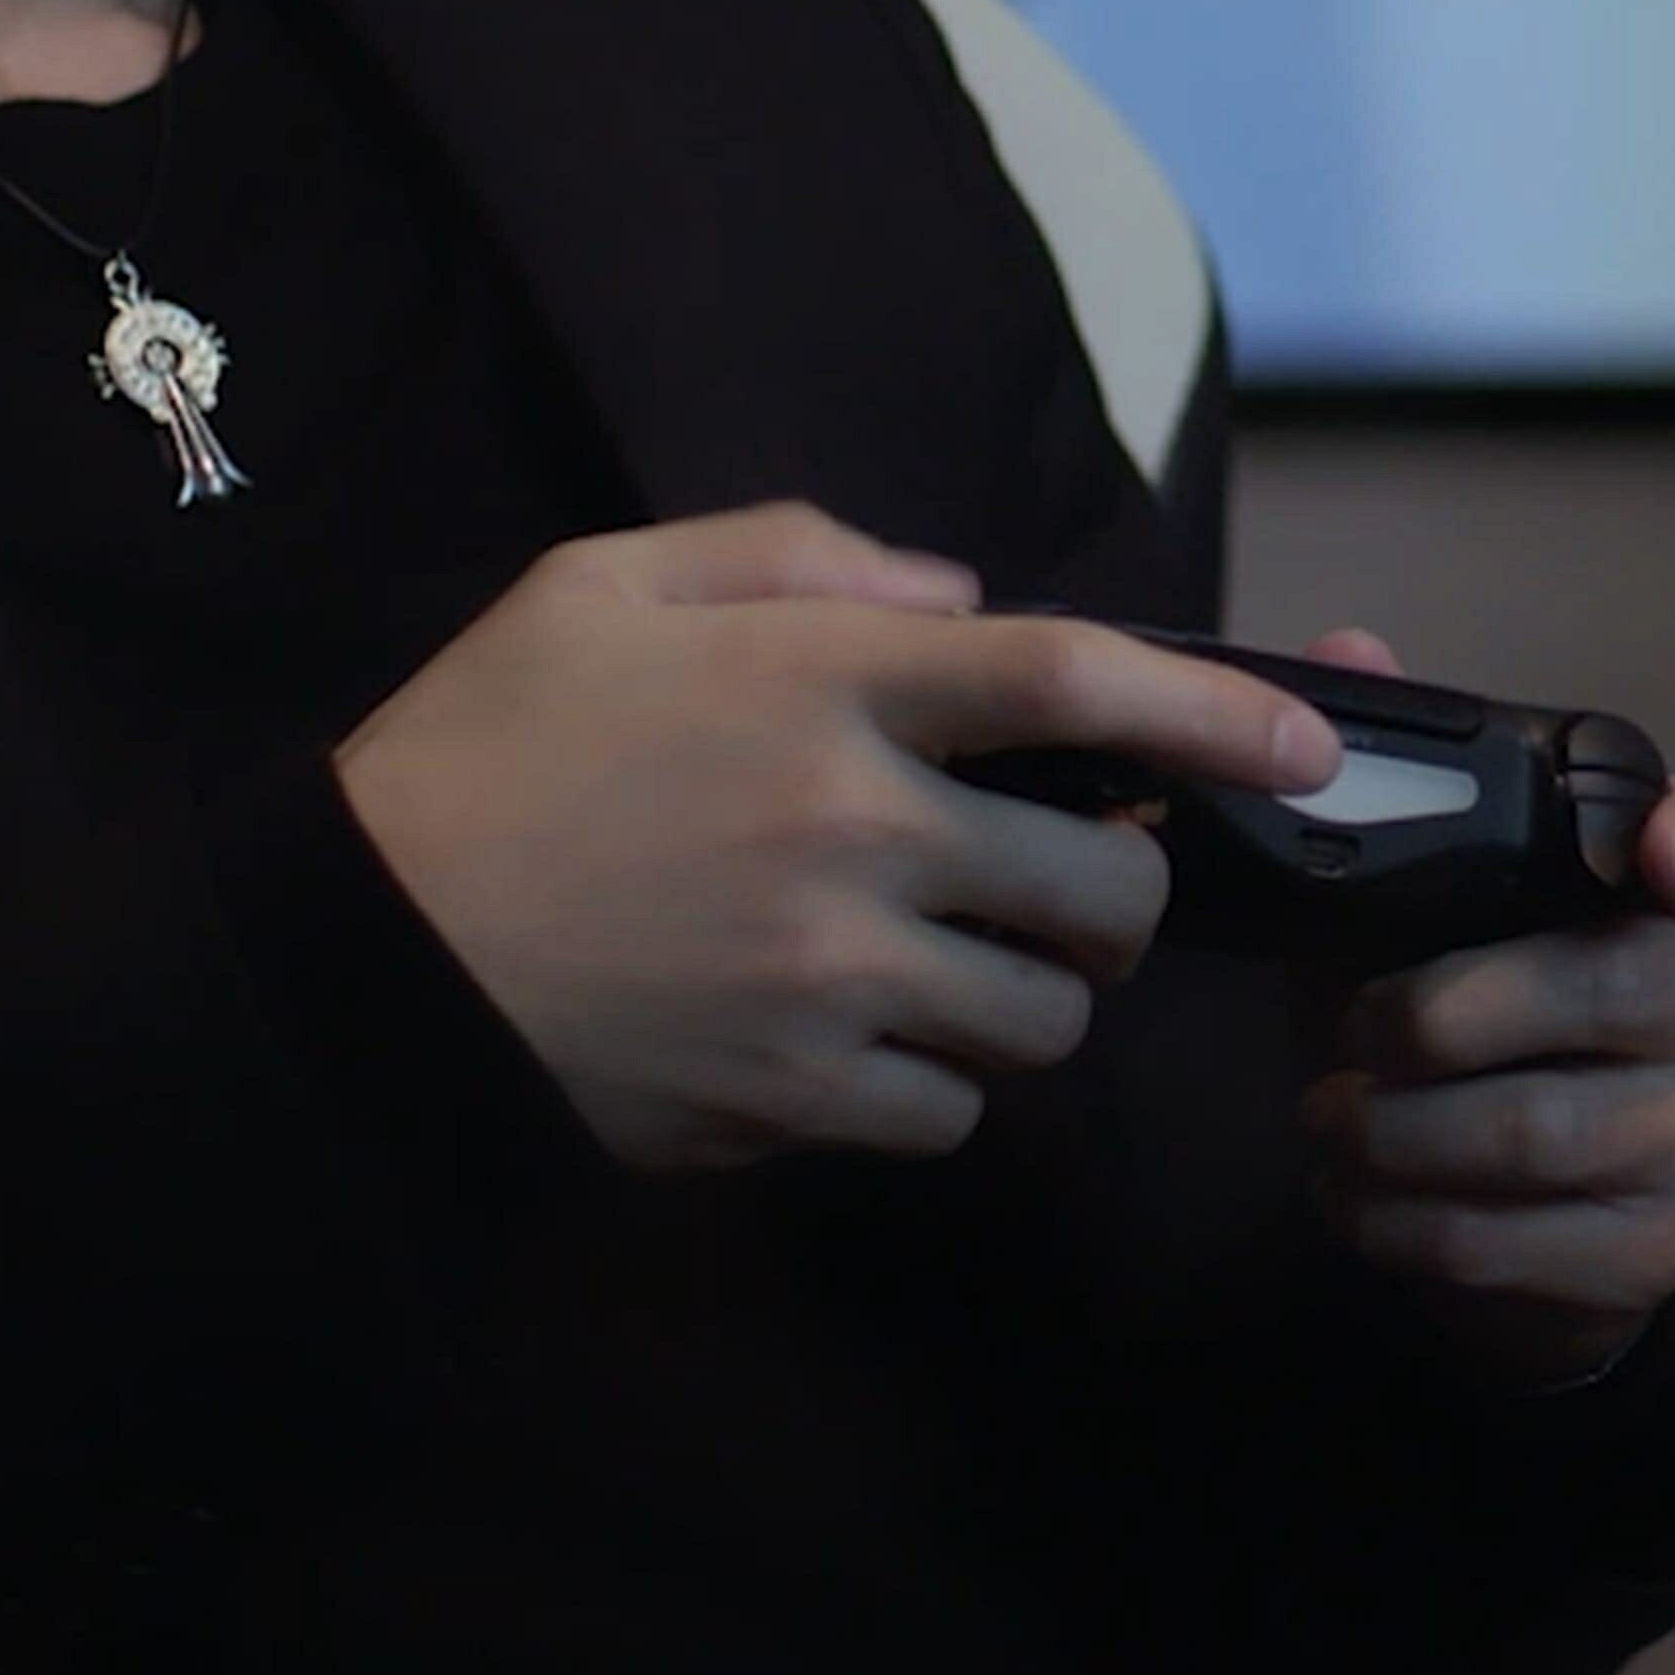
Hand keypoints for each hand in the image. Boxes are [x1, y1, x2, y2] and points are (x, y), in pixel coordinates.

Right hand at [333, 502, 1332, 1173]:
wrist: (362, 959)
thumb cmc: (486, 754)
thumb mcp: (607, 589)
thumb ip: (797, 559)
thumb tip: (960, 596)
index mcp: (820, 687)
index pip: (1075, 682)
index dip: (1221, 710)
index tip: (1312, 742)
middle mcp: (852, 830)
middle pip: (1108, 885)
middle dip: (1118, 895)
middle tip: (1065, 886)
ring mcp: (831, 977)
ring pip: (1047, 1020)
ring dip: (1027, 999)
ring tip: (941, 968)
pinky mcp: (795, 1098)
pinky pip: (952, 1115)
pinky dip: (935, 1091)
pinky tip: (851, 1043)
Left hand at [1276, 631, 1674, 1384]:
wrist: (1520, 1237)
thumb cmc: (1467, 1038)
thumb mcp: (1411, 914)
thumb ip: (1390, 788)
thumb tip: (1349, 646)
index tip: (1667, 850)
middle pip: (1589, 992)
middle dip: (1429, 1020)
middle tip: (1339, 1043)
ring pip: (1530, 1131)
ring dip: (1389, 1135)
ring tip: (1327, 1123)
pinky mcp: (1659, 1247)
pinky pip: (1507, 1235)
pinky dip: (1397, 1221)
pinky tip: (1356, 1199)